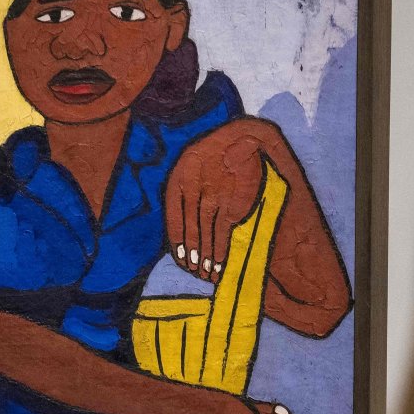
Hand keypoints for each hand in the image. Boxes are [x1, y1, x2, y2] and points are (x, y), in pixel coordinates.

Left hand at [165, 119, 279, 281]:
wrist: (239, 139)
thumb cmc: (212, 158)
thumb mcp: (190, 169)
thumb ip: (184, 196)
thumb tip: (182, 231)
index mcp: (178, 181)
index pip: (174, 220)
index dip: (178, 244)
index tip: (182, 260)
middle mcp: (193, 190)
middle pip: (191, 231)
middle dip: (193, 256)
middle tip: (196, 272)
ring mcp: (213, 197)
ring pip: (206, 235)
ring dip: (206, 258)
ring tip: (207, 274)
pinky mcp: (231, 203)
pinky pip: (222, 233)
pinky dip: (220, 251)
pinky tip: (219, 264)